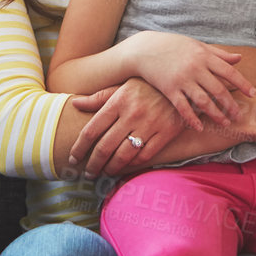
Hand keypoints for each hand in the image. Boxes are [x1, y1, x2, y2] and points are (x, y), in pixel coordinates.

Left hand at [67, 79, 188, 179]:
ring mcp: (150, 124)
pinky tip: (126, 165)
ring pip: (124, 155)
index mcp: (118, 101)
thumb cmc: (147, 85)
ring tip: (105, 172)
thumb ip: (98, 98)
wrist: (181, 82)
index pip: (92, 130)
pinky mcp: (166, 132)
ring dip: (111, 168)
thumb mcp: (122, 86)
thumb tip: (74, 104)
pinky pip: (145, 155)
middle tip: (88, 173)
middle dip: (93, 164)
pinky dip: (133, 164)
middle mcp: (132, 113)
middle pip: (105, 147)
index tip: (73, 158)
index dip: (79, 148)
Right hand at [123, 31, 254, 129]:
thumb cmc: (173, 46)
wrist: (144, 49)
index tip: (253, 94)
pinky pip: (183, 107)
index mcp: (204, 55)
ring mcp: (182, 79)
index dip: (242, 84)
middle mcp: (195, 68)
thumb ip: (219, 53)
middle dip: (230, 105)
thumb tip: (239, 59)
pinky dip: (192, 118)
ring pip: (203, 101)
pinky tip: (200, 127)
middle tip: (240, 116)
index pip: (229, 71)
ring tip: (225, 123)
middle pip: (218, 89)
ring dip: (216, 114)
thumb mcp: (197, 45)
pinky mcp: (169, 89)